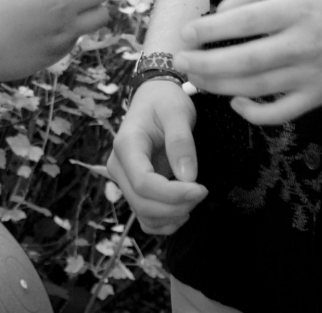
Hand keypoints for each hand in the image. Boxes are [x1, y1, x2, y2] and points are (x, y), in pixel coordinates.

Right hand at [107, 80, 205, 234]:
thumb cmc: (165, 101)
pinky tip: (184, 208)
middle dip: (176, 206)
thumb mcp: (177, 112)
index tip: (201, 189)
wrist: (154, 98)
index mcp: (126, 145)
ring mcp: (124, 179)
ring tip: (195, 198)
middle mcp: (119, 165)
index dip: (173, 194)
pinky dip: (165, 222)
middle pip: (142, 203)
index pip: (143, 183)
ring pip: (144, 215)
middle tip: (203, 192)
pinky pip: (146, 218)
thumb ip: (181, 141)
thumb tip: (187, 176)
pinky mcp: (134, 189)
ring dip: (172, 216)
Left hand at [175, 0, 321, 123]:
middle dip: (206, 63)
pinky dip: (255, 113)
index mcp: (297, 7)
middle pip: (246, 59)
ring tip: (194, 79)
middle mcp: (304, 43)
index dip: (211, 28)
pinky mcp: (319, 98)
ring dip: (220, 86)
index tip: (186, 33)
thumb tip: (222, 11)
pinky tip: (234, 102)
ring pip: (258, 87)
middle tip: (178, 62)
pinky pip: (281, 113)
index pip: (246, 20)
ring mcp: (311, 75)